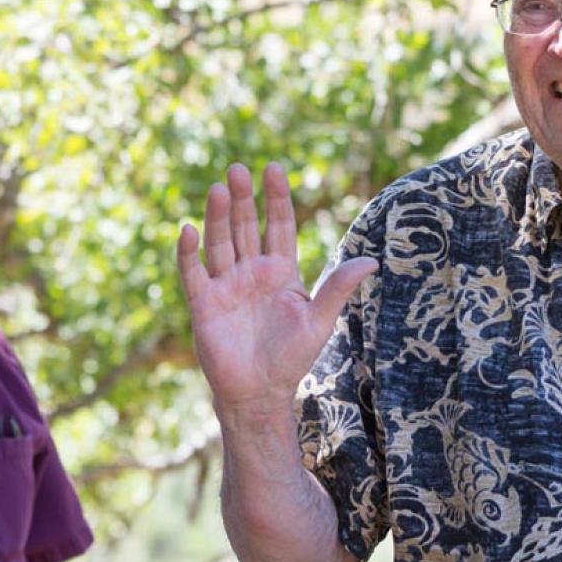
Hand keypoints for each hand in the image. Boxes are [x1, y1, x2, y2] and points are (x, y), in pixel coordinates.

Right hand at [176, 163, 377, 417]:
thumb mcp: (319, 320)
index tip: (274, 169)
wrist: (260, 393)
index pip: (279, 226)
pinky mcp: (204, 303)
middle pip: (247, 227)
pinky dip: (190, 252)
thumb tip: (372, 261)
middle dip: (244, 199)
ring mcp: (226, 285)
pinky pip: (194, 272)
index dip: (277, 199)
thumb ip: (338, 288)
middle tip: (239, 168)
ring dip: (219, 216)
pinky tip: (189, 228)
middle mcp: (252, 271)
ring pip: (220, 241)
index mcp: (281, 271)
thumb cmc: (292, 358)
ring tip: (219, 187)